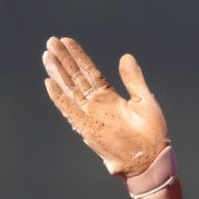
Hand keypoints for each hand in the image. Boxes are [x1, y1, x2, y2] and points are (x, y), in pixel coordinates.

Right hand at [42, 36, 168, 177]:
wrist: (150, 158)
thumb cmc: (151, 132)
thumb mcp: (145, 100)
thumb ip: (133, 79)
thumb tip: (125, 56)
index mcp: (109, 97)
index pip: (88, 72)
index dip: (78, 56)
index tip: (66, 40)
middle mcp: (96, 104)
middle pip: (75, 78)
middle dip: (63, 60)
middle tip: (51, 41)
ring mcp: (90, 115)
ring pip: (69, 89)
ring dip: (58, 73)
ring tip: (47, 55)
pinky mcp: (87, 127)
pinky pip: (69, 110)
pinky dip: (59, 97)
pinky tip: (49, 82)